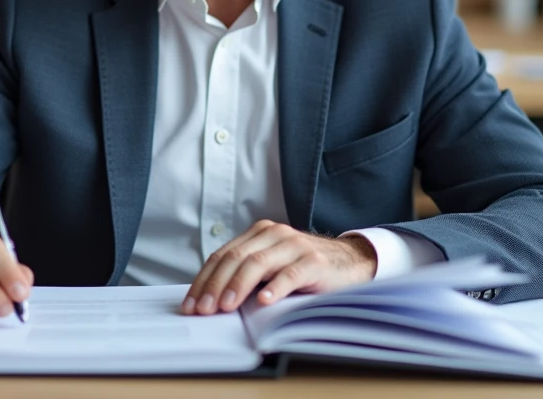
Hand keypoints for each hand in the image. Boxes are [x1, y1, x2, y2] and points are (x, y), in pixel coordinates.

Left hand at [182, 220, 376, 314]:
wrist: (350, 262)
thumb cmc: (305, 269)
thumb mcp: (272, 266)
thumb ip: (247, 274)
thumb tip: (211, 301)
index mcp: (259, 233)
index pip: (223, 255)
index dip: (204, 280)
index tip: (191, 304)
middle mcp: (275, 234)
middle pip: (236, 258)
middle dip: (215, 286)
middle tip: (203, 309)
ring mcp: (295, 246)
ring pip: (258, 263)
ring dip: (238, 286)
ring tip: (226, 307)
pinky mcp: (314, 261)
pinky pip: (290, 274)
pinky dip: (275, 288)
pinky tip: (264, 301)